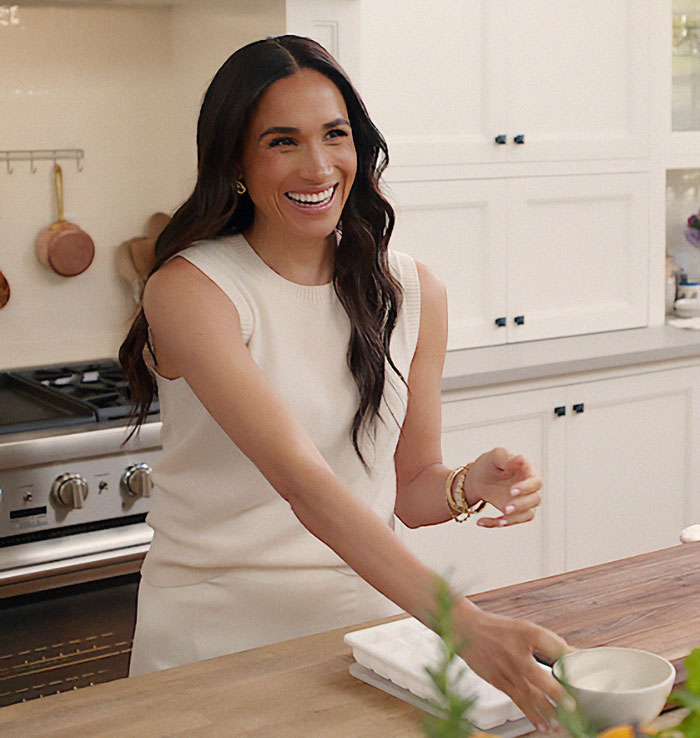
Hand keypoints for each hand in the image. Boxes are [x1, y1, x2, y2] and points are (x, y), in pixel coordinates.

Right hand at [455, 605, 572, 731]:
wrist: (465, 629)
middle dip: (556, 693)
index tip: (581, 669)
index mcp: (525, 633)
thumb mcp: (524, 628)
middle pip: (539, 676)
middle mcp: (515, 652)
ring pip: (529, 694)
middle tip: (571, 706)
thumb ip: (549, 643)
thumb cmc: (497, 629)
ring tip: (560, 723)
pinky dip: (531, 714)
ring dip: (546, 711)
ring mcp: (505, 669)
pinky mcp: (497, 681)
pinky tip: (542, 724)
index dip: (568, 658)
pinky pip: (517, 700)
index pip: (552, 645)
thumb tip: (573, 656)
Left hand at [463, 447, 541, 527]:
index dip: (525, 488)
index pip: (535, 482)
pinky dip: (496, 523)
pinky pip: (510, 521)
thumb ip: (507, 458)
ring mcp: (523, 502)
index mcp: (528, 472)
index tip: (511, 491)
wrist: (479, 477)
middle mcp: (529, 489)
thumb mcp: (495, 457)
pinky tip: (481, 522)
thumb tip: (521, 458)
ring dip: (513, 519)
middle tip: (505, 508)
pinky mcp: (514, 513)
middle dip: (521, 506)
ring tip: (498, 521)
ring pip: (527, 515)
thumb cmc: (491, 463)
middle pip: (534, 500)